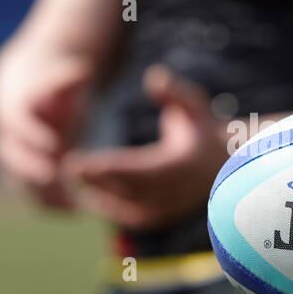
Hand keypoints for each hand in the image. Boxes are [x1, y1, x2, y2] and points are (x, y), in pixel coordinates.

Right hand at [0, 39, 92, 208]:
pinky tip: (76, 214)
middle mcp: (9, 142)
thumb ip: (68, 79)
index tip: (55, 146)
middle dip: (35, 171)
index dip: (35, 136)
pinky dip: (51, 206)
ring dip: (45, 196)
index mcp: (14, 115)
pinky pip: (33, 197)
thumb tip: (82, 70)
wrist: (26, 103)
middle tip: (58, 182)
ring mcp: (14, 163)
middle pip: (15, 160)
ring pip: (23, 184)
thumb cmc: (50, 91)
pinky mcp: (24, 179)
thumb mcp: (57, 82)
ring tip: (74, 207)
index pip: (19, 127)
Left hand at [65, 65, 226, 231]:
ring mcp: (172, 209)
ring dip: (99, 196)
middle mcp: (178, 192)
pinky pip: (132, 218)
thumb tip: (153, 75)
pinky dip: (110, 208)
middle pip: (129, 190)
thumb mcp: (193, 104)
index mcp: (184, 165)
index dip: (107, 168)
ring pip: (128, 209)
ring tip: (74, 178)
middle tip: (68, 167)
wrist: (223, 163)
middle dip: (97, 180)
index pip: (139, 170)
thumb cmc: (201, 128)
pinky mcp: (164, 218)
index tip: (78, 161)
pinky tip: (89, 194)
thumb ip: (174, 91)